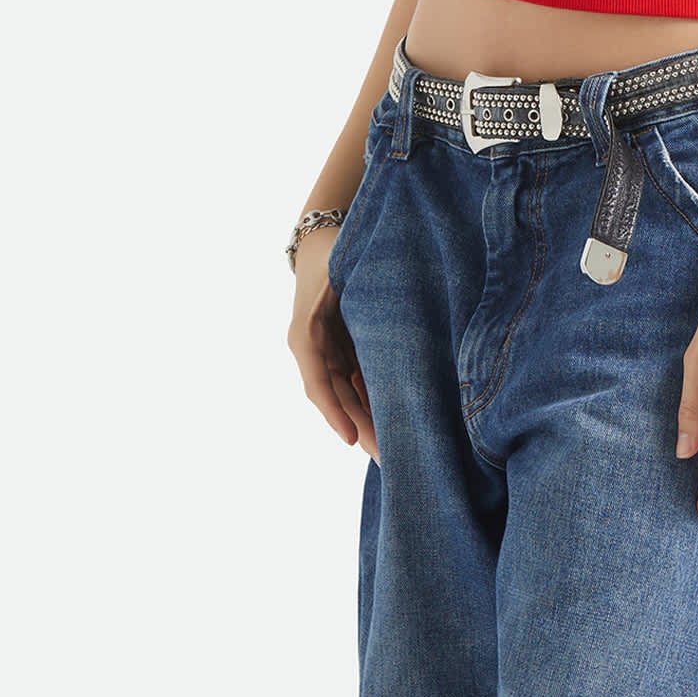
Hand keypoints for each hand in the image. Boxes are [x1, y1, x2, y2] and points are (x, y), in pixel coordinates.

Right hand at [287, 229, 379, 463]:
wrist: (323, 237)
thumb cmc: (334, 249)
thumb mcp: (341, 267)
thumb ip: (357, 291)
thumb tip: (393, 309)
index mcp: (305, 336)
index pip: (319, 383)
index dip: (335, 412)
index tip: (351, 440)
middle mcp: (312, 349)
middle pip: (337, 397)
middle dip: (360, 428)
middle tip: (386, 460)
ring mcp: (327, 351)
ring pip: (348, 394)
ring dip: (367, 420)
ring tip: (392, 450)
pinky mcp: (342, 348)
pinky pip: (357, 380)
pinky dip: (371, 400)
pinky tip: (392, 419)